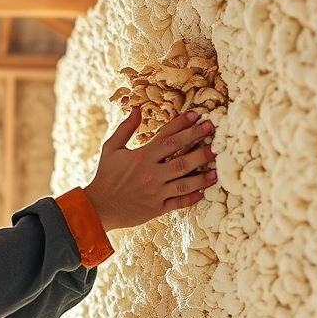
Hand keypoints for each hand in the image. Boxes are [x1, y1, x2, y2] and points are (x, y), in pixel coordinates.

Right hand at [83, 107, 217, 231]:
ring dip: (203, 174)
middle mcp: (151, 173)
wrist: (98, 207)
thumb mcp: (111, 148)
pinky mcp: (157, 208)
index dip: (184, 124)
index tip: (198, 115)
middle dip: (200, 144)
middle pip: (182, 157)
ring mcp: (156, 191)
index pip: (167, 137)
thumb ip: (125, 129)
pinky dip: (192, 197)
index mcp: (142, 156)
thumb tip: (137, 109)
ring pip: (185, 181)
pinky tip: (204, 191)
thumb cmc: (105, 176)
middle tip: (216, 135)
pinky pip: (178, 202)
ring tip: (218, 167)